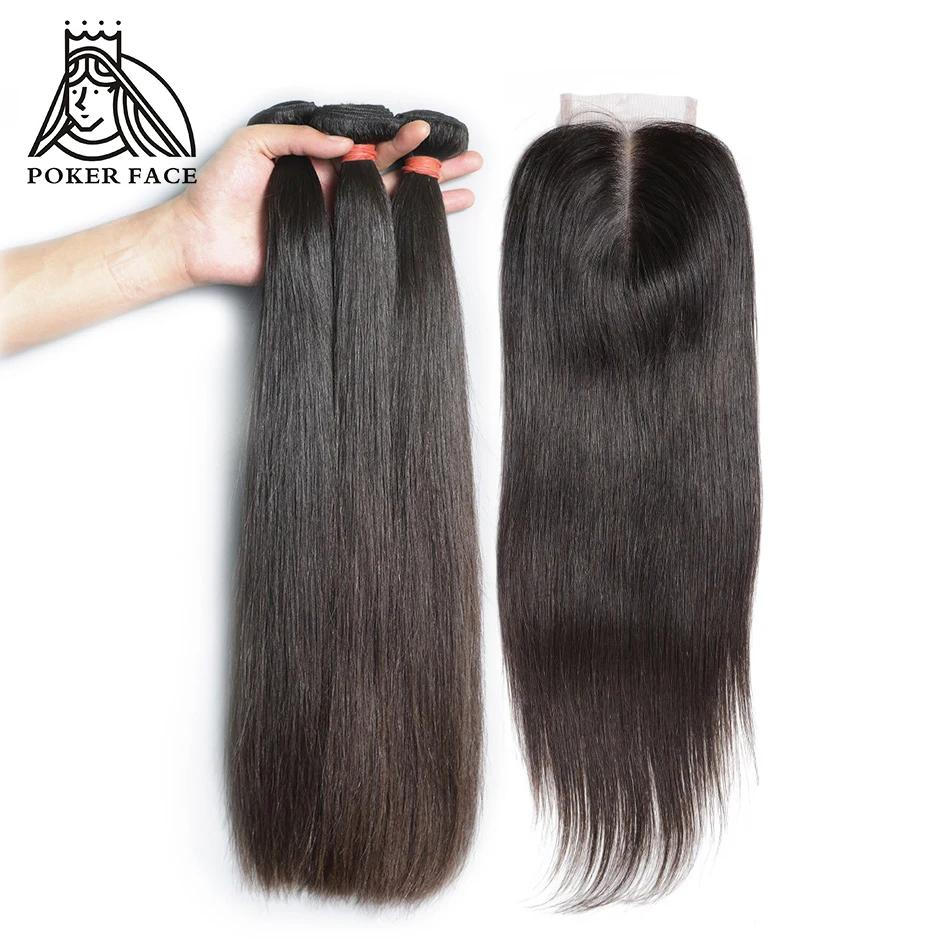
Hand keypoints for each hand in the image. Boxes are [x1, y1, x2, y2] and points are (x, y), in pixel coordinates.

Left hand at [171, 121, 482, 287]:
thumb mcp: (255, 144)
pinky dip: (404, 237)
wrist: (201, 237)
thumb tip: (346, 143)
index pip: (373, 147)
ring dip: (430, 200)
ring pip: (394, 208)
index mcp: (321, 162)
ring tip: (466, 192)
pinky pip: (375, 242)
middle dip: (434, 167)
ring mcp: (338, 222)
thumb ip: (300, 137)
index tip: (427, 131)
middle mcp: (336, 191)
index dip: (403, 139)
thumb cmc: (220, 189)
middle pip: (397, 175)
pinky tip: (430, 231)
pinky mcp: (335, 250)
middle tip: (470, 160)